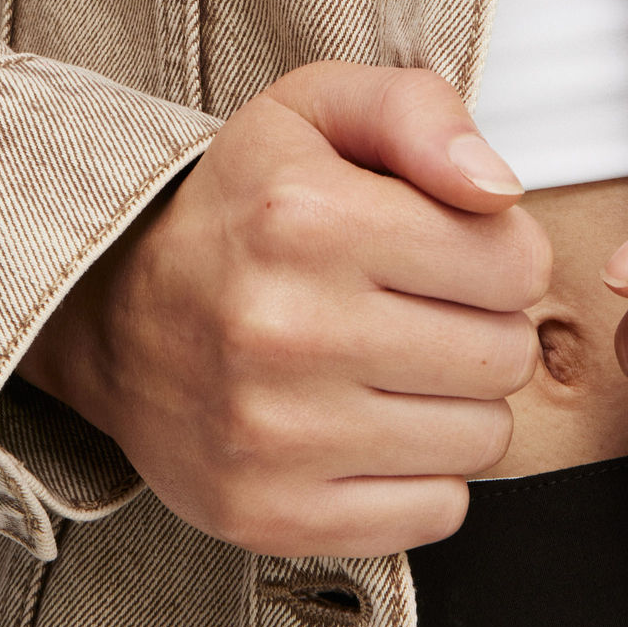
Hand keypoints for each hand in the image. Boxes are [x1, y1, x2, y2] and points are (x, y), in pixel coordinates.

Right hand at [20, 62, 551, 556]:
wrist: (112, 313)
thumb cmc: (243, 205)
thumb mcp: (317, 110)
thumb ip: (419, 113)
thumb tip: (500, 189)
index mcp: (307, 217)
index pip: (515, 262)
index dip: (505, 252)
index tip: (454, 251)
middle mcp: (286, 328)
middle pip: (504, 355)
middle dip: (487, 326)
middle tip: (423, 308)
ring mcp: (272, 435)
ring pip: (481, 439)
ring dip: (459, 402)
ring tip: (395, 364)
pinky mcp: (268, 516)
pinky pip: (436, 512)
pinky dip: (424, 474)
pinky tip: (371, 427)